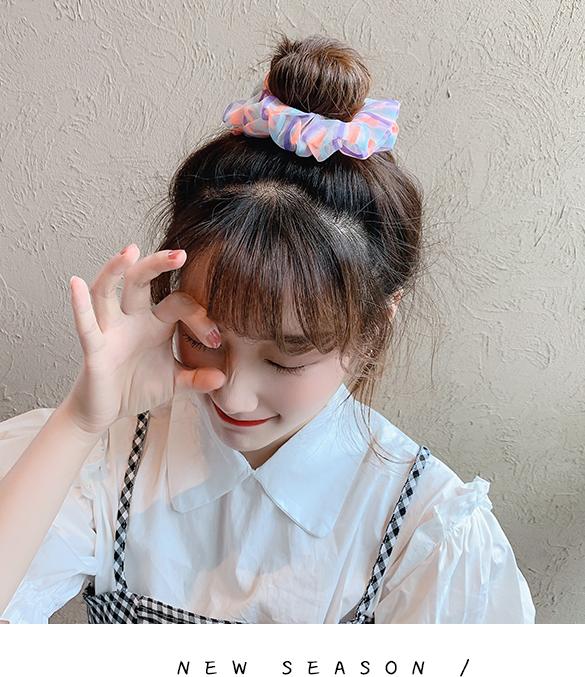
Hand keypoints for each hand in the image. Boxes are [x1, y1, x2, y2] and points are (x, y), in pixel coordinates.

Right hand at [63, 243, 225, 434]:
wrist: (107, 411)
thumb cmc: (138, 387)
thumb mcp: (174, 383)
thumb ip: (197, 378)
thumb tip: (222, 379)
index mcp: (155, 323)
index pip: (179, 304)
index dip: (199, 317)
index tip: (216, 340)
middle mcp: (132, 319)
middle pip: (140, 281)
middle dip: (157, 264)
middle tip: (182, 253)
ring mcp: (111, 331)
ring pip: (108, 292)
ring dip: (116, 270)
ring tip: (130, 251)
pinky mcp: (94, 349)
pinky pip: (86, 325)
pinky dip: (80, 305)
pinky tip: (76, 283)